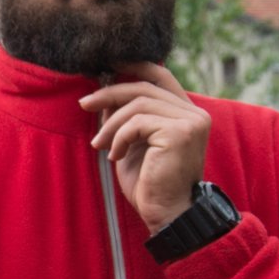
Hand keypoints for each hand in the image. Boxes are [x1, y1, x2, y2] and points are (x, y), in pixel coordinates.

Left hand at [78, 62, 210, 233]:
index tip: (108, 65)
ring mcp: (191, 122)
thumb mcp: (132, 143)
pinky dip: (119, 137)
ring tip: (99, 145)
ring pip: (138, 105)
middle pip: (144, 88)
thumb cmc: (149, 183)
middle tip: (84, 104)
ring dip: (111, 124)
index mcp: (186, 113)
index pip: (161, 77)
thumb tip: (103, 94)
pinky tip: (115, 156)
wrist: (166, 214)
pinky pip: (137, 123)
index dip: (135, 65)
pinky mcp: (180, 132)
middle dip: (109, 94)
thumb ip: (126, 118)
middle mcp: (194, 113)